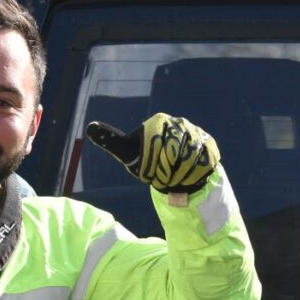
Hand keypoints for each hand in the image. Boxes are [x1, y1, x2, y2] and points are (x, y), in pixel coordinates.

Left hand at [86, 113, 218, 193]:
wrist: (173, 171)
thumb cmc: (147, 161)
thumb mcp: (127, 152)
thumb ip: (110, 140)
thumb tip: (89, 127)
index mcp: (159, 121)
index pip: (154, 144)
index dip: (151, 164)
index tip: (148, 173)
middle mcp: (180, 122)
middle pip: (172, 152)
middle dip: (164, 171)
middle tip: (161, 178)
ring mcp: (198, 132)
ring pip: (189, 159)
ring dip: (178, 175)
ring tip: (172, 178)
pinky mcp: (210, 145)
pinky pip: (203, 164)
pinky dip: (192, 176)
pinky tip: (186, 178)